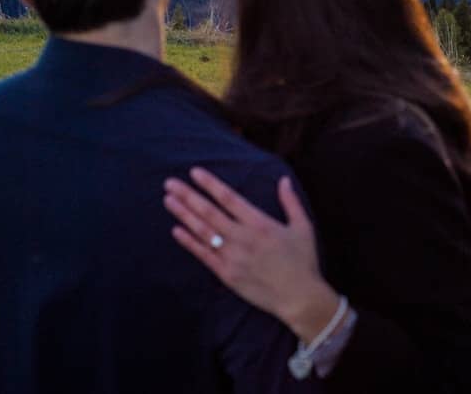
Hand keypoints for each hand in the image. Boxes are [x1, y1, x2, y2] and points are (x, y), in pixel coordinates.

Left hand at [163, 167, 340, 342]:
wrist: (300, 299)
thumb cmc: (303, 261)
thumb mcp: (302, 227)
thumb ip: (290, 202)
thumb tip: (282, 179)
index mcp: (259, 223)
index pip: (229, 198)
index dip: (210, 184)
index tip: (194, 172)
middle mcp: (242, 238)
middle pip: (209, 212)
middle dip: (188, 196)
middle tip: (169, 183)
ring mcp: (233, 257)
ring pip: (203, 232)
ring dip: (184, 215)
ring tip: (168, 200)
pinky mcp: (227, 275)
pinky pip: (204, 256)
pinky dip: (189, 242)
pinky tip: (175, 230)